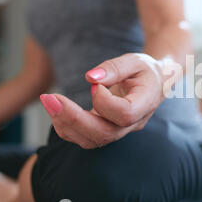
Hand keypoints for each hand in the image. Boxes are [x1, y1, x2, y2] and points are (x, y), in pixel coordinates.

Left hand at [40, 53, 165, 148]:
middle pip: (104, 133)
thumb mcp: (135, 61)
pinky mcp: (105, 130)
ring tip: (48, 101)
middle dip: (74, 118)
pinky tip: (56, 107)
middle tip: (50, 98)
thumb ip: (115, 68)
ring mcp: (119, 131)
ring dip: (66, 123)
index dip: (105, 101)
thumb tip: (90, 78)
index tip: (95, 84)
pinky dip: (66, 126)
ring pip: (92, 140)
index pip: (125, 114)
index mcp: (145, 104)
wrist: (153, 84)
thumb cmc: (145, 71)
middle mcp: (133, 123)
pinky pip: (84, 138)